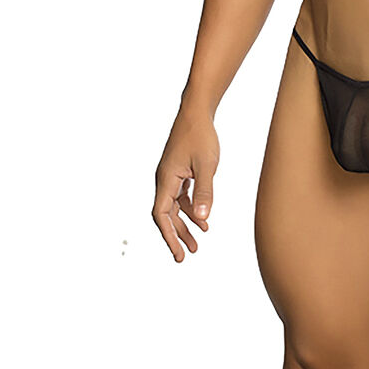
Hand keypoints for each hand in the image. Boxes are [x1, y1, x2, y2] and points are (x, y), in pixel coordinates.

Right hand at [152, 111, 219, 261]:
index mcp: (166, 180)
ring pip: (175, 206)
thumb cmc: (201, 136)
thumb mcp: (206, 165)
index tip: (178, 253)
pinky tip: (204, 217)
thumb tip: (203, 217)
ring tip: (198, 241)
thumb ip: (204, 191)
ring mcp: (172, 175)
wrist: (197, 112)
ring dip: (186, 223)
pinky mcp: (179, 170)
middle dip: (177, 235)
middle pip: (167, 215)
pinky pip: (182, 195)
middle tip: (186, 255)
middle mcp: (164, 179)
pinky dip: (191, 207)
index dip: (168, 236)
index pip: (161, 215)